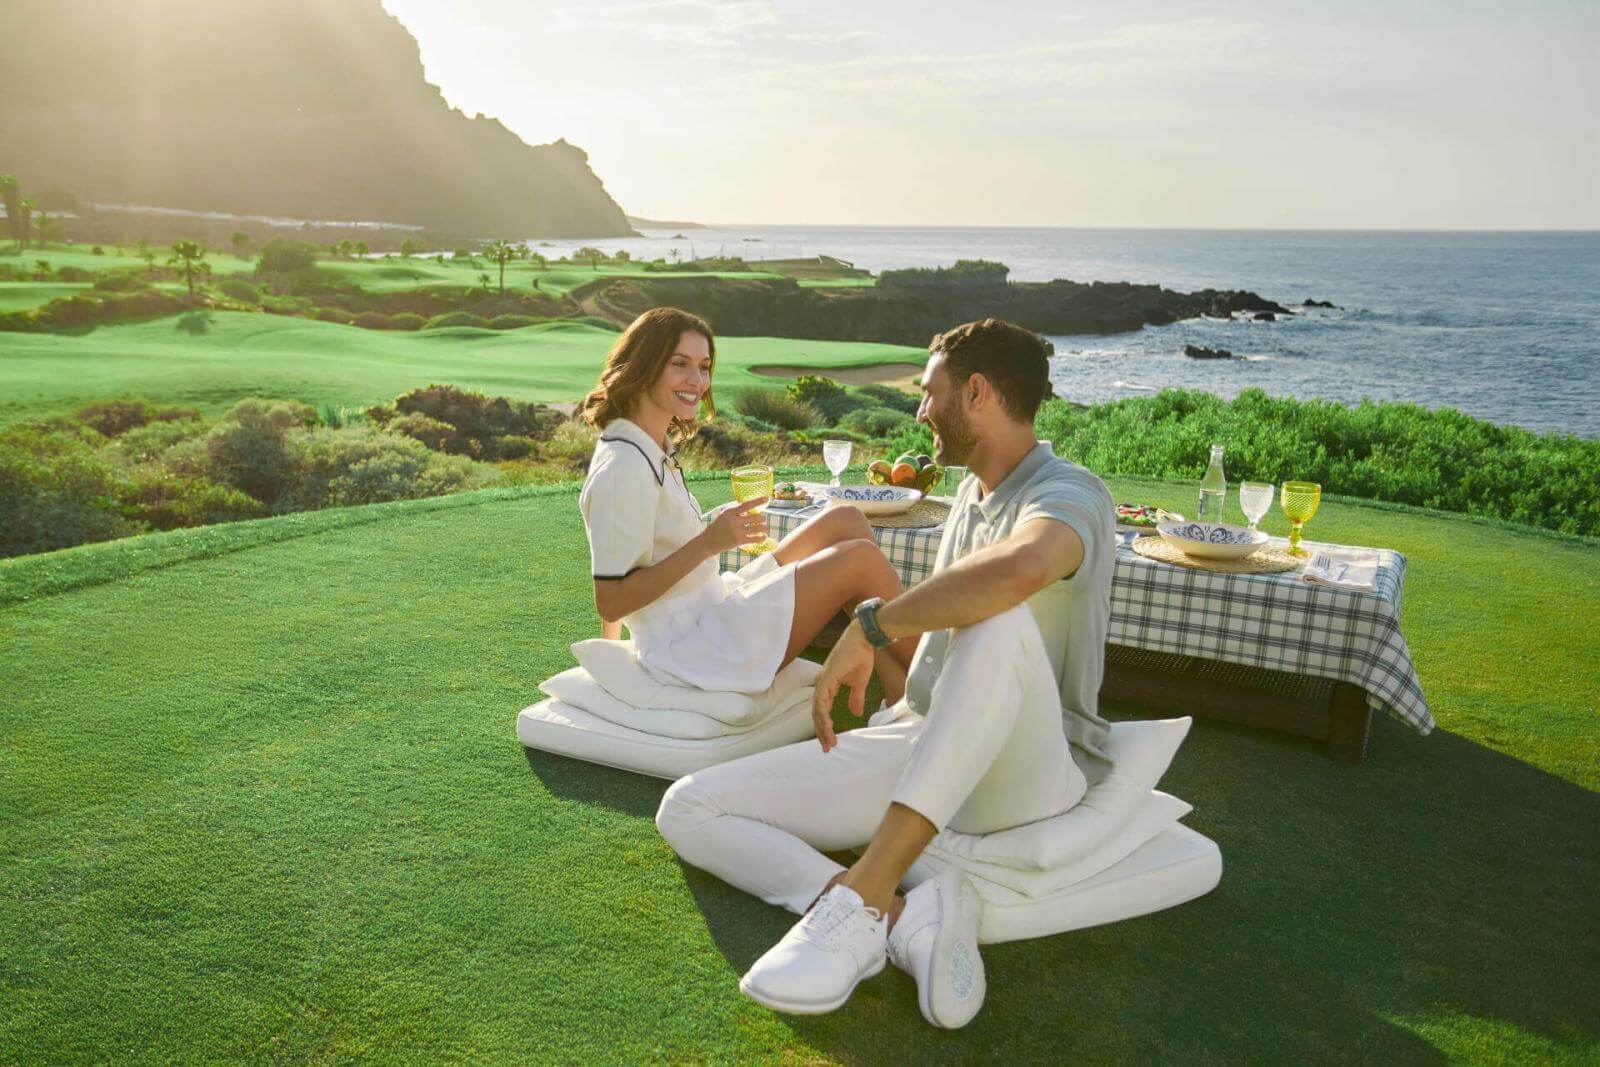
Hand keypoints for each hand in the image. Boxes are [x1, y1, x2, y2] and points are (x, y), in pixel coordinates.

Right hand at [701, 499, 768, 553]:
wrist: (708, 542)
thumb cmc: (719, 526)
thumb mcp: (724, 514)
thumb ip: (736, 510)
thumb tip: (751, 504)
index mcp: (730, 512)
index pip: (746, 504)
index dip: (758, 501)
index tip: (766, 499)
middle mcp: (734, 521)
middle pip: (756, 517)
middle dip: (762, 518)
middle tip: (762, 520)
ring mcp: (737, 531)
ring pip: (758, 528)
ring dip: (764, 527)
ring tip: (764, 528)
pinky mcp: (739, 541)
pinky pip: (756, 538)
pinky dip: (762, 537)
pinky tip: (763, 537)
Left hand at [811, 619, 874, 751]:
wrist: (864, 639)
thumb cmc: (861, 656)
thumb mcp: (859, 683)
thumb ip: (855, 698)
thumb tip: (855, 713)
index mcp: (828, 685)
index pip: (822, 710)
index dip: (825, 726)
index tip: (831, 742)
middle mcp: (822, 684)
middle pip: (817, 712)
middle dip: (821, 732)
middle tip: (827, 748)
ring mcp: (823, 680)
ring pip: (817, 709)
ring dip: (822, 727)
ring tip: (829, 742)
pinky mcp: (827, 677)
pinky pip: (822, 699)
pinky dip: (823, 713)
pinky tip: (828, 725)